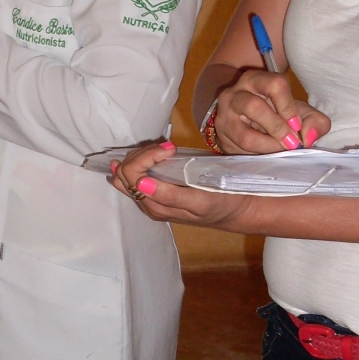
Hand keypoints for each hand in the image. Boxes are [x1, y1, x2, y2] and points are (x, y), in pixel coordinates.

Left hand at [110, 142, 257, 229]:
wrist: (234, 211)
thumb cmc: (221, 204)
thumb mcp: (200, 201)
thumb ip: (170, 195)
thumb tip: (141, 183)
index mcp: (155, 206)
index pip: (131, 176)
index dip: (146, 157)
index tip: (170, 148)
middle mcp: (147, 203)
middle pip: (125, 172)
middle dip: (143, 154)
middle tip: (168, 148)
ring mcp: (149, 198)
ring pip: (127, 172)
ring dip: (142, 156)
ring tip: (165, 150)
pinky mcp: (154, 192)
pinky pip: (135, 174)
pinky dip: (143, 159)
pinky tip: (156, 155)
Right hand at [213, 70, 330, 153]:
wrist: (240, 119)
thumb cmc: (275, 113)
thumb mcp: (299, 113)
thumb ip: (315, 122)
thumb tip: (308, 137)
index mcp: (257, 80)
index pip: (274, 84)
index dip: (288, 106)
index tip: (297, 125)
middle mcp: (236, 93)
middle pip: (254, 107)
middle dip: (277, 128)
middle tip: (292, 143)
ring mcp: (224, 115)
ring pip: (244, 134)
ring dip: (268, 146)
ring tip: (280, 151)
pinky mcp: (220, 135)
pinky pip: (239, 149)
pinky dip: (258, 154)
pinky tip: (266, 154)